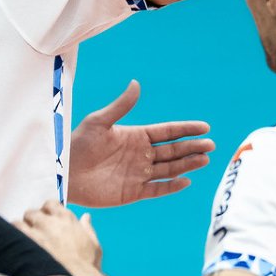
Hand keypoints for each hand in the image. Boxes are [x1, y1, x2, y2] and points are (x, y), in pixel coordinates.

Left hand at [17, 200, 102, 275]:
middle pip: (32, 213)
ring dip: (20, 231)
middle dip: (31, 223)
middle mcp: (50, 221)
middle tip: (33, 235)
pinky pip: (12, 232)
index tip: (45, 221)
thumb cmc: (87, 267)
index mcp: (67, 218)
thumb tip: (86, 217)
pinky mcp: (25, 242)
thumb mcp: (94, 246)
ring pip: (19, 222)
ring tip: (22, 243)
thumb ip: (88, 228)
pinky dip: (11, 239)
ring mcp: (36, 231)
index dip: (46, 212)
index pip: (50, 204)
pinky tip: (15, 249)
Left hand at [68, 80, 215, 206]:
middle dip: (192, 147)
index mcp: (136, 136)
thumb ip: (121, 106)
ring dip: (187, 164)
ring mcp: (138, 174)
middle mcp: (141, 155)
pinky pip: (157, 189)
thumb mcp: (99, 122)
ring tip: (205, 159)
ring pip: (169, 169)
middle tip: (210, 145)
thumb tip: (136, 83)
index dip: (185, 129)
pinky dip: (171, 186)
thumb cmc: (78, 144)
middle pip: (173, 150)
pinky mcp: (133, 192)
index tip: (204, 127)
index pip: (167, 132)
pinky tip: (186, 181)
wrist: (64, 173)